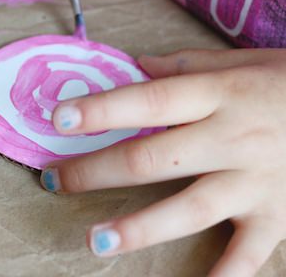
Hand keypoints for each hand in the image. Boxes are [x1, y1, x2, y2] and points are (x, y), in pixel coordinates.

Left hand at [41, 49, 285, 276]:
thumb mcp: (243, 62)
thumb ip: (188, 64)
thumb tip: (137, 64)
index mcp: (219, 95)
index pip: (148, 102)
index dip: (101, 111)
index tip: (59, 120)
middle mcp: (232, 139)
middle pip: (154, 158)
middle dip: (97, 171)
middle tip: (54, 180)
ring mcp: (256, 182)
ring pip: (189, 209)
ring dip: (140, 228)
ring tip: (96, 241)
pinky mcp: (278, 217)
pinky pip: (247, 256)